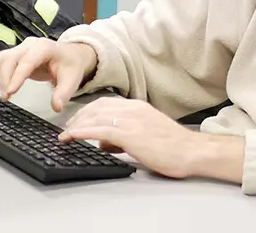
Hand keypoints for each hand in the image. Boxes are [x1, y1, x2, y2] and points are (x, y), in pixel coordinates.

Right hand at [0, 38, 97, 110]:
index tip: (9, 92)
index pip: (27, 62)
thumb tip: (56, 106)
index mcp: (43, 48)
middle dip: (3, 78)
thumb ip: (63, 92)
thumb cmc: (70, 65)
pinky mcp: (13, 56)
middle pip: (10, 59)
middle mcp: (28, 46)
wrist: (70, 55)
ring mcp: (19, 50)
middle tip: (3, 97)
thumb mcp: (71, 79)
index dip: (17, 76)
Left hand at [59, 97, 201, 178]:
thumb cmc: (174, 147)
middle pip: (96, 108)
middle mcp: (132, 110)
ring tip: (64, 135)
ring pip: (94, 117)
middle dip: (78, 118)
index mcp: (137, 107)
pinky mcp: (129, 134)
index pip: (105, 104)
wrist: (191, 152)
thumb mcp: (147, 136)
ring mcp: (130, 121)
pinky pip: (98, 130)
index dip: (87, 112)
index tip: (77, 121)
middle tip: (66, 129)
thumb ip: (125, 136)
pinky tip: (70, 137)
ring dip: (75, 125)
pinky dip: (80, 133)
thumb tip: (105, 144)